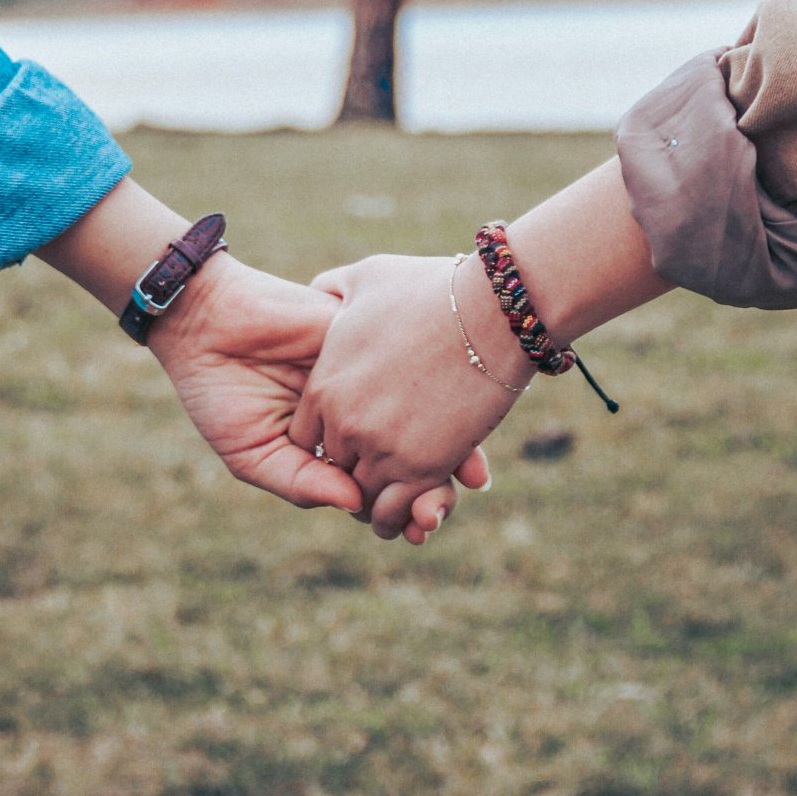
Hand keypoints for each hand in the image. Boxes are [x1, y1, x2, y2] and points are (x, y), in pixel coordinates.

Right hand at [148, 251, 465, 543]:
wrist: (207, 323)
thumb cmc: (220, 392)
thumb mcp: (253, 452)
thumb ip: (301, 481)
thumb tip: (356, 506)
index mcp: (332, 444)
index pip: (378, 483)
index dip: (402, 509)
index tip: (420, 530)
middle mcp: (358, 410)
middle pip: (410, 453)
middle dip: (432, 486)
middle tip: (440, 511)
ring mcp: (368, 374)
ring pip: (422, 413)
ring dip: (449, 446)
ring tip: (464, 479)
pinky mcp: (370, 338)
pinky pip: (413, 366)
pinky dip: (438, 393)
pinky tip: (453, 421)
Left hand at [290, 252, 534, 534]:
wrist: (491, 310)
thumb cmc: (432, 288)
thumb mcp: (367, 278)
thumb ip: (333, 290)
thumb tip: (320, 293)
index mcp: (325, 384)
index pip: (305, 438)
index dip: (328, 440)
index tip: (353, 435)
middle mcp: (345, 423)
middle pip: (333, 469)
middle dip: (353, 469)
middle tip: (378, 468)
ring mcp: (382, 448)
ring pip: (363, 498)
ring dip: (377, 501)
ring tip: (397, 494)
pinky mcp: (422, 468)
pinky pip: (395, 512)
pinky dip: (402, 517)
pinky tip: (417, 508)